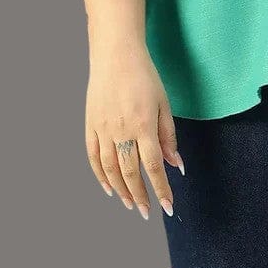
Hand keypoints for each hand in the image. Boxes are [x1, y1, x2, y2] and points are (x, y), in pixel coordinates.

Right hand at [85, 46, 183, 219]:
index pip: (154, 166)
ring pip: (111, 169)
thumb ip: (168, 136)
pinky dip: (100, 176)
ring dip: (121, 190)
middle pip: (131, 172)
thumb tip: (176, 165)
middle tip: (146, 212)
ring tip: (130, 204)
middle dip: (140, 195)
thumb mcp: (163, 103)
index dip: (161, 189)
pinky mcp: (90, 126)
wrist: (116, 55)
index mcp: (144, 125)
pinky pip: (93, 158)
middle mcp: (122, 131)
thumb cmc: (145, 77)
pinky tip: (109, 188)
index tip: (168, 207)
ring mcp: (103, 129)